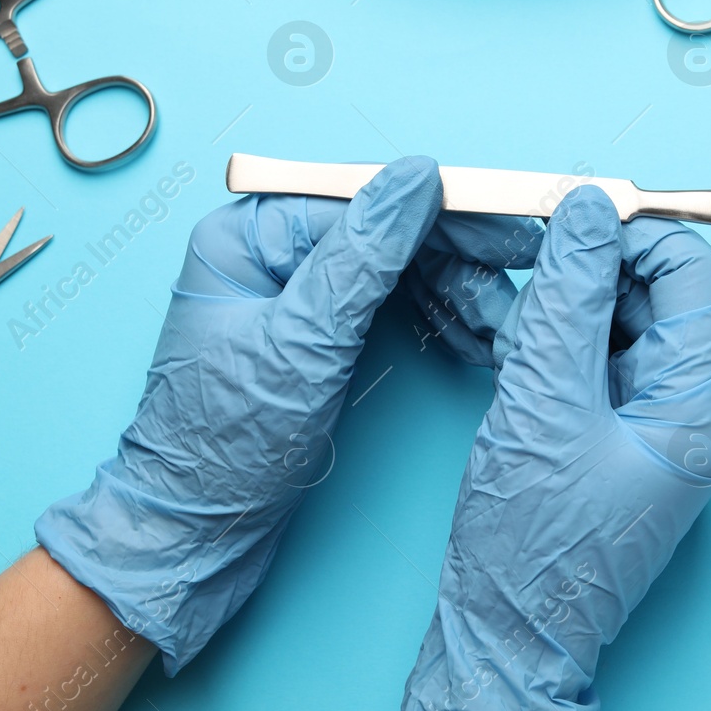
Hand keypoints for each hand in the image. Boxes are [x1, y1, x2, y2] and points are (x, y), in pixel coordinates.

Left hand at [37, 157, 539, 673]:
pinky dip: (432, 319)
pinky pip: (388, 303)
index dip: (444, 214)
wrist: (196, 534)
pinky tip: (469, 340)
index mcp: (248, 236)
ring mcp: (294, 292)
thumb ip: (362, 256)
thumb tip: (415, 176)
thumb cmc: (224, 446)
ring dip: (453, 292)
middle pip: (386, 229)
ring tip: (497, 326)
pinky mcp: (315, 332)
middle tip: (513, 284)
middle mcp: (269, 252)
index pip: (365, 199)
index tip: (508, 234)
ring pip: (396, 267)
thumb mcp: (304, 345)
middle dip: (454, 260)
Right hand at [397, 186, 710, 710]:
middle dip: (579, 263)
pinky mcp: (599, 440)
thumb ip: (569, 298)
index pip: (691, 275)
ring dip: (545, 299)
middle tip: (512, 244)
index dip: (631, 233)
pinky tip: (478, 318)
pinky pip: (577, 365)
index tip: (566, 219)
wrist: (504, 637)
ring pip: (603, 326)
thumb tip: (589, 208)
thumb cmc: (532, 543)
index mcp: (696, 405)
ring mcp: (641, 428)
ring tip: (477, 279)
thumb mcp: (545, 403)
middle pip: (646, 296)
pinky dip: (533, 340)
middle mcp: (682, 411)